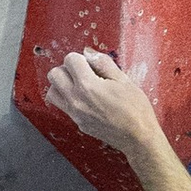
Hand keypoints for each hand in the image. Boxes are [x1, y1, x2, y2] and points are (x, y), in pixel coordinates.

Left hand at [43, 47, 159, 156]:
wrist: (138, 137)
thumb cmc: (135, 109)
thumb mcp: (124, 80)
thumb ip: (103, 63)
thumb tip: (88, 53)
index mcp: (88, 86)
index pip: (70, 60)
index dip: (81, 58)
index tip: (91, 64)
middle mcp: (76, 100)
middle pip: (54, 74)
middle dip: (66, 69)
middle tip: (82, 72)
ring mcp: (75, 113)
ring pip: (52, 92)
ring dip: (62, 85)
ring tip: (79, 85)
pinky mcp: (77, 123)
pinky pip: (63, 106)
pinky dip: (68, 99)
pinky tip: (85, 99)